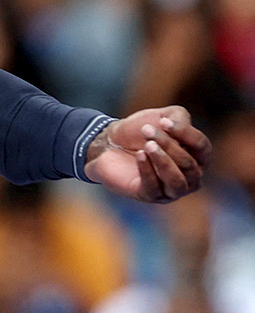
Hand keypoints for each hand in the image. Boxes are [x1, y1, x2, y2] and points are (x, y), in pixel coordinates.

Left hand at [84, 106, 211, 202]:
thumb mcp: (163, 117)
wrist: (110, 142)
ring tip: (148, 145)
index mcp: (197, 157)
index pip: (203, 148)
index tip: (163, 121)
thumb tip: (183, 127)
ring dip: (163, 162)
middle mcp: (190, 177)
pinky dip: (148, 170)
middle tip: (146, 130)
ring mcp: (171, 189)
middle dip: (168, 145)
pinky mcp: (150, 195)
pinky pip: (155, 188)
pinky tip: (140, 155)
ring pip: (177, 182)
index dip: (186, 133)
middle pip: (189, 164)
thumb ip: (180, 117)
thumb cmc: (141, 131)